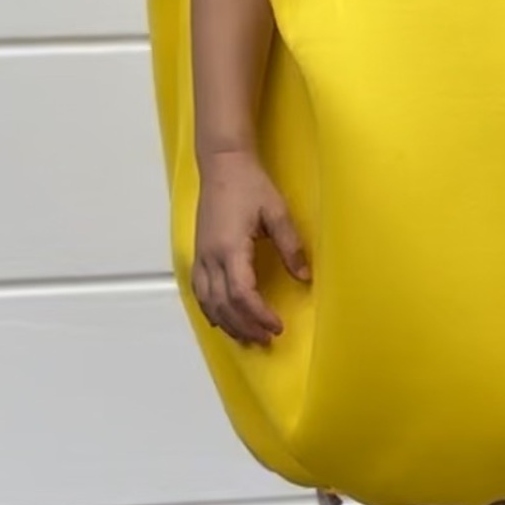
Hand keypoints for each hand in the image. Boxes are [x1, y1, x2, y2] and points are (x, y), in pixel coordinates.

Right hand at [192, 148, 309, 346]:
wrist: (222, 165)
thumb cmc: (250, 185)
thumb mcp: (277, 212)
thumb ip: (291, 246)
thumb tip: (305, 277)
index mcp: (230, 248)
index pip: (242, 294)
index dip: (259, 315)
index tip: (277, 327)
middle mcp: (211, 257)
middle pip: (223, 305)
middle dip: (245, 326)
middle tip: (266, 340)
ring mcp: (201, 256)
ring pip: (208, 302)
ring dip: (227, 323)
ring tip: (248, 337)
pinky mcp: (199, 253)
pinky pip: (199, 291)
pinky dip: (210, 310)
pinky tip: (221, 320)